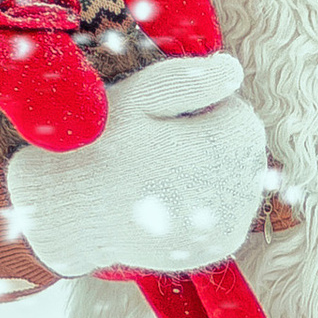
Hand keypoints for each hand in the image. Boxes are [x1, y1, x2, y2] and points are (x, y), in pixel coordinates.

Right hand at [4, 52, 269, 276]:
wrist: (72, 213)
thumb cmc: (104, 143)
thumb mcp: (142, 94)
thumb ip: (193, 79)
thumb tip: (234, 70)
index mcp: (233, 141)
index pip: (235, 110)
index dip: (195, 108)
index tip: (157, 121)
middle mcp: (245, 187)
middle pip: (238, 147)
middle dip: (206, 140)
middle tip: (154, 148)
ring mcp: (233, 221)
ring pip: (233, 180)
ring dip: (206, 171)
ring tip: (156, 174)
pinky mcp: (219, 247)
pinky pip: (222, 213)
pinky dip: (201, 203)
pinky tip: (164, 199)